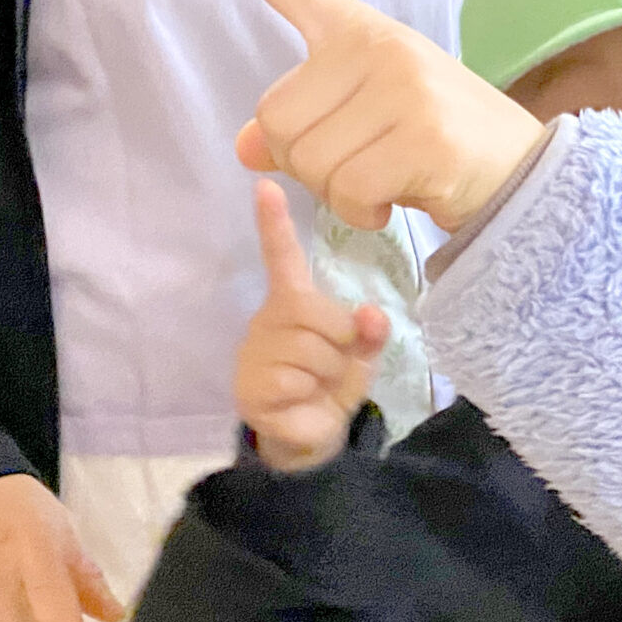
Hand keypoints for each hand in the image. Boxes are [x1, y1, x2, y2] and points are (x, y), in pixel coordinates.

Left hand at [196, 0, 545, 232]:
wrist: (526, 175)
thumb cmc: (437, 148)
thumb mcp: (364, 125)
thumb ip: (304, 125)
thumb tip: (246, 147)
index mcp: (360, 33)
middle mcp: (379, 47)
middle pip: (275, 118)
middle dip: (305, 163)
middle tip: (361, 166)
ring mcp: (404, 87)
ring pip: (307, 160)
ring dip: (336, 193)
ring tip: (386, 181)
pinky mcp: (424, 135)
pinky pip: (347, 191)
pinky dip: (363, 213)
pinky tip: (395, 202)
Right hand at [238, 179, 389, 469]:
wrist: (310, 436)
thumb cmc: (332, 383)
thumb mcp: (361, 355)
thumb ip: (369, 333)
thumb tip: (372, 313)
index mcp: (293, 303)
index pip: (282, 258)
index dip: (274, 223)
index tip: (265, 185)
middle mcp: (268, 319)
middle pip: (316, 312)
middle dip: (339, 342)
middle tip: (333, 363)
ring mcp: (254, 351)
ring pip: (311, 349)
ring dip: (328, 372)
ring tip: (317, 384)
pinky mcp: (249, 384)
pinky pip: (293, 378)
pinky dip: (308, 393)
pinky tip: (299, 399)